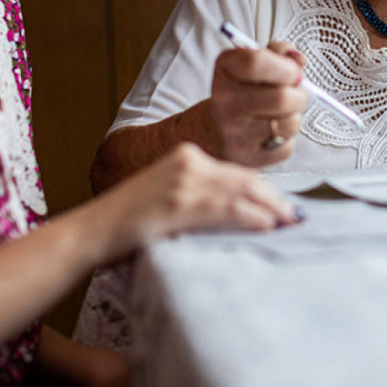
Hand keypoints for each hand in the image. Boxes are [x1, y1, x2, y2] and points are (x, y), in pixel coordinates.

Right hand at [96, 143, 300, 260]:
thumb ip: (198, 195)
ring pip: (241, 191)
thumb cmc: (128, 220)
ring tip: (287, 223)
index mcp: (186, 156)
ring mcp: (183, 182)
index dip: (265, 189)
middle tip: (294, 216)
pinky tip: (266, 226)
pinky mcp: (178, 203)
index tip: (282, 206)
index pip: (237, 171)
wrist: (92, 231)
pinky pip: (226, 208)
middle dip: (274, 198)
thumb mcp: (166, 195)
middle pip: (245, 178)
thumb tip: (236, 211)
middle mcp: (188, 162)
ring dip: (270, 208)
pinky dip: (251, 216)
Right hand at [205, 40, 309, 165]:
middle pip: (281, 98)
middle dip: (299, 96)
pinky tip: (271, 133)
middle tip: (294, 94)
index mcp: (226, 69)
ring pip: (289, 124)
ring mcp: (234, 133)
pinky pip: (287, 147)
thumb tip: (300, 61)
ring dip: (294, 117)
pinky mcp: (247, 158)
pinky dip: (287, 140)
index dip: (285, 66)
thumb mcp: (253, 63)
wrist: (212, 131)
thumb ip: (279, 53)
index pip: (256, 62)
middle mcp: (225, 101)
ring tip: (281, 114)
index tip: (292, 72)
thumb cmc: (242, 91)